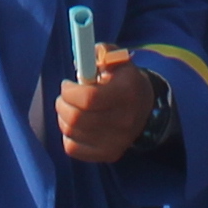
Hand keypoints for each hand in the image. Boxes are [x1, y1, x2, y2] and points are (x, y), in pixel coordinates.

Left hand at [56, 43, 151, 163]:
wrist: (144, 108)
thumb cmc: (122, 79)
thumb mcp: (116, 59)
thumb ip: (101, 52)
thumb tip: (84, 54)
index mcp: (127, 93)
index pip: (88, 98)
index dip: (69, 91)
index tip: (67, 84)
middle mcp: (125, 121)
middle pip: (77, 118)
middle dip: (62, 104)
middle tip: (64, 97)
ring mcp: (118, 142)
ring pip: (71, 132)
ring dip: (63, 117)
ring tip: (71, 108)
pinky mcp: (109, 155)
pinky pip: (73, 148)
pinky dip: (68, 135)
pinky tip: (77, 125)